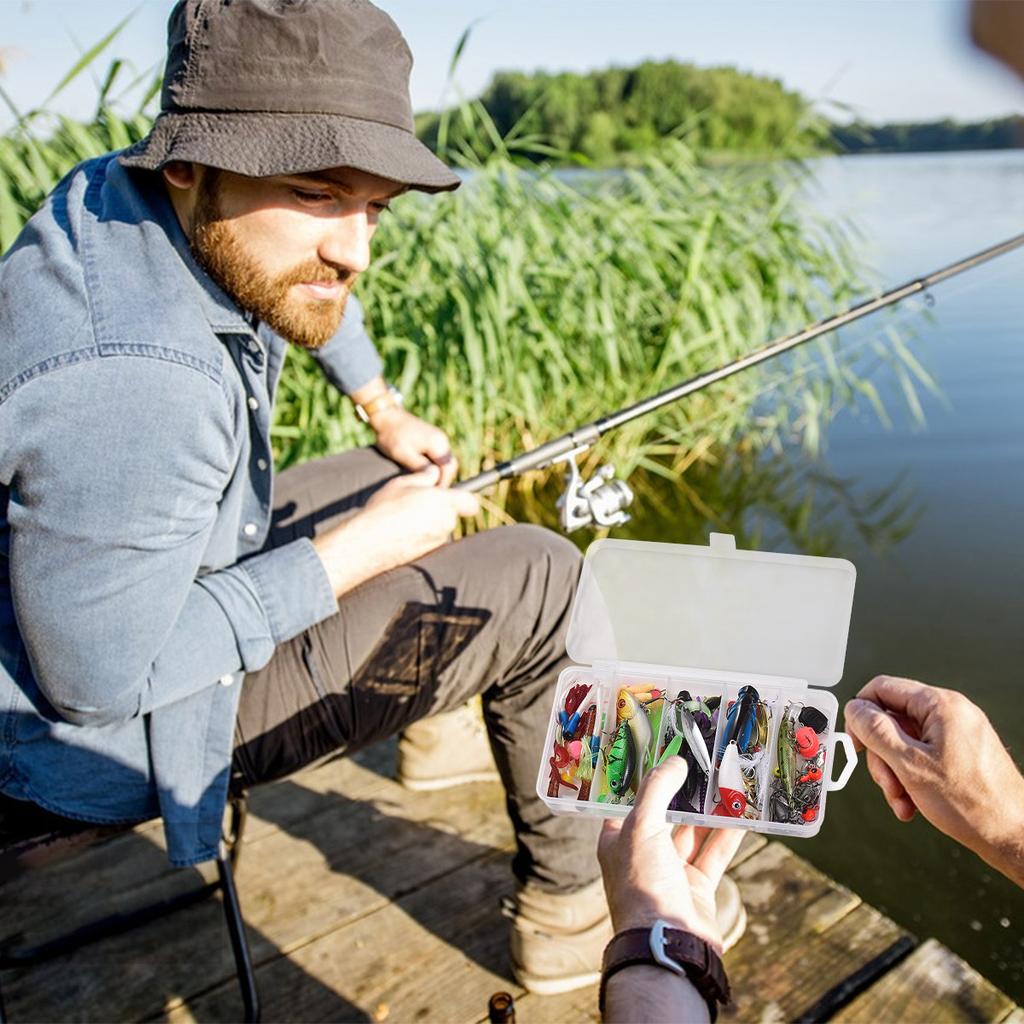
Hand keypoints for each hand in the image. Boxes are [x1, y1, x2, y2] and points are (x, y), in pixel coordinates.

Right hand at [312, 465, 478, 597]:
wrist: (369, 541)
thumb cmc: (385, 508)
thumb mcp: (402, 483)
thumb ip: (424, 477)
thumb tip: (434, 473)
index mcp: (445, 502)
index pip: (470, 502)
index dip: (463, 498)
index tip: (450, 495)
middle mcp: (446, 523)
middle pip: (452, 514)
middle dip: (440, 508)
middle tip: (417, 502)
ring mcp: (438, 540)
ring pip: (440, 527)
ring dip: (430, 522)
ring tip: (404, 517)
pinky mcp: (428, 553)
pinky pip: (429, 539)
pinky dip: (421, 535)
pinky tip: (401, 531)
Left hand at [371, 406, 457, 486]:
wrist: (386, 416)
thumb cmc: (392, 435)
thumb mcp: (403, 453)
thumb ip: (419, 466)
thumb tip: (433, 478)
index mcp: (438, 443)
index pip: (449, 469)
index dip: (443, 483)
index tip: (432, 494)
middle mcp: (442, 441)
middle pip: (450, 467)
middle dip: (442, 480)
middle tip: (429, 492)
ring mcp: (439, 440)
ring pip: (444, 463)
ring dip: (438, 474)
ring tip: (426, 485)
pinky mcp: (433, 441)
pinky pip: (438, 458)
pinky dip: (434, 468)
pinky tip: (423, 475)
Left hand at [597, 758, 743, 949]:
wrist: (668, 944)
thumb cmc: (642, 885)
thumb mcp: (641, 827)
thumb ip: (657, 791)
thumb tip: (675, 762)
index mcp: (618, 840)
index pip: (628, 802)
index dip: (643, 779)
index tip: (662, 754)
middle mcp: (643, 854)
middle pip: (666, 815)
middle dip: (684, 792)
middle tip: (703, 763)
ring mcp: (672, 871)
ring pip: (693, 833)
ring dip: (709, 811)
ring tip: (727, 783)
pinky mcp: (698, 887)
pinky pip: (714, 854)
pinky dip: (727, 835)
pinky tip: (743, 815)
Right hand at [844, 675, 1023, 885]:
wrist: (1013, 836)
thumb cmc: (973, 804)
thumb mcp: (909, 764)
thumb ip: (875, 731)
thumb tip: (855, 708)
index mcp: (940, 706)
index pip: (882, 688)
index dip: (861, 714)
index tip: (855, 741)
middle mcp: (951, 713)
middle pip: (893, 720)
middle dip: (883, 756)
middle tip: (887, 783)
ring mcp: (958, 733)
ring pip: (905, 742)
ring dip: (896, 773)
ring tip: (903, 799)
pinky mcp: (961, 752)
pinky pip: (922, 755)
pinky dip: (912, 778)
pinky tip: (914, 803)